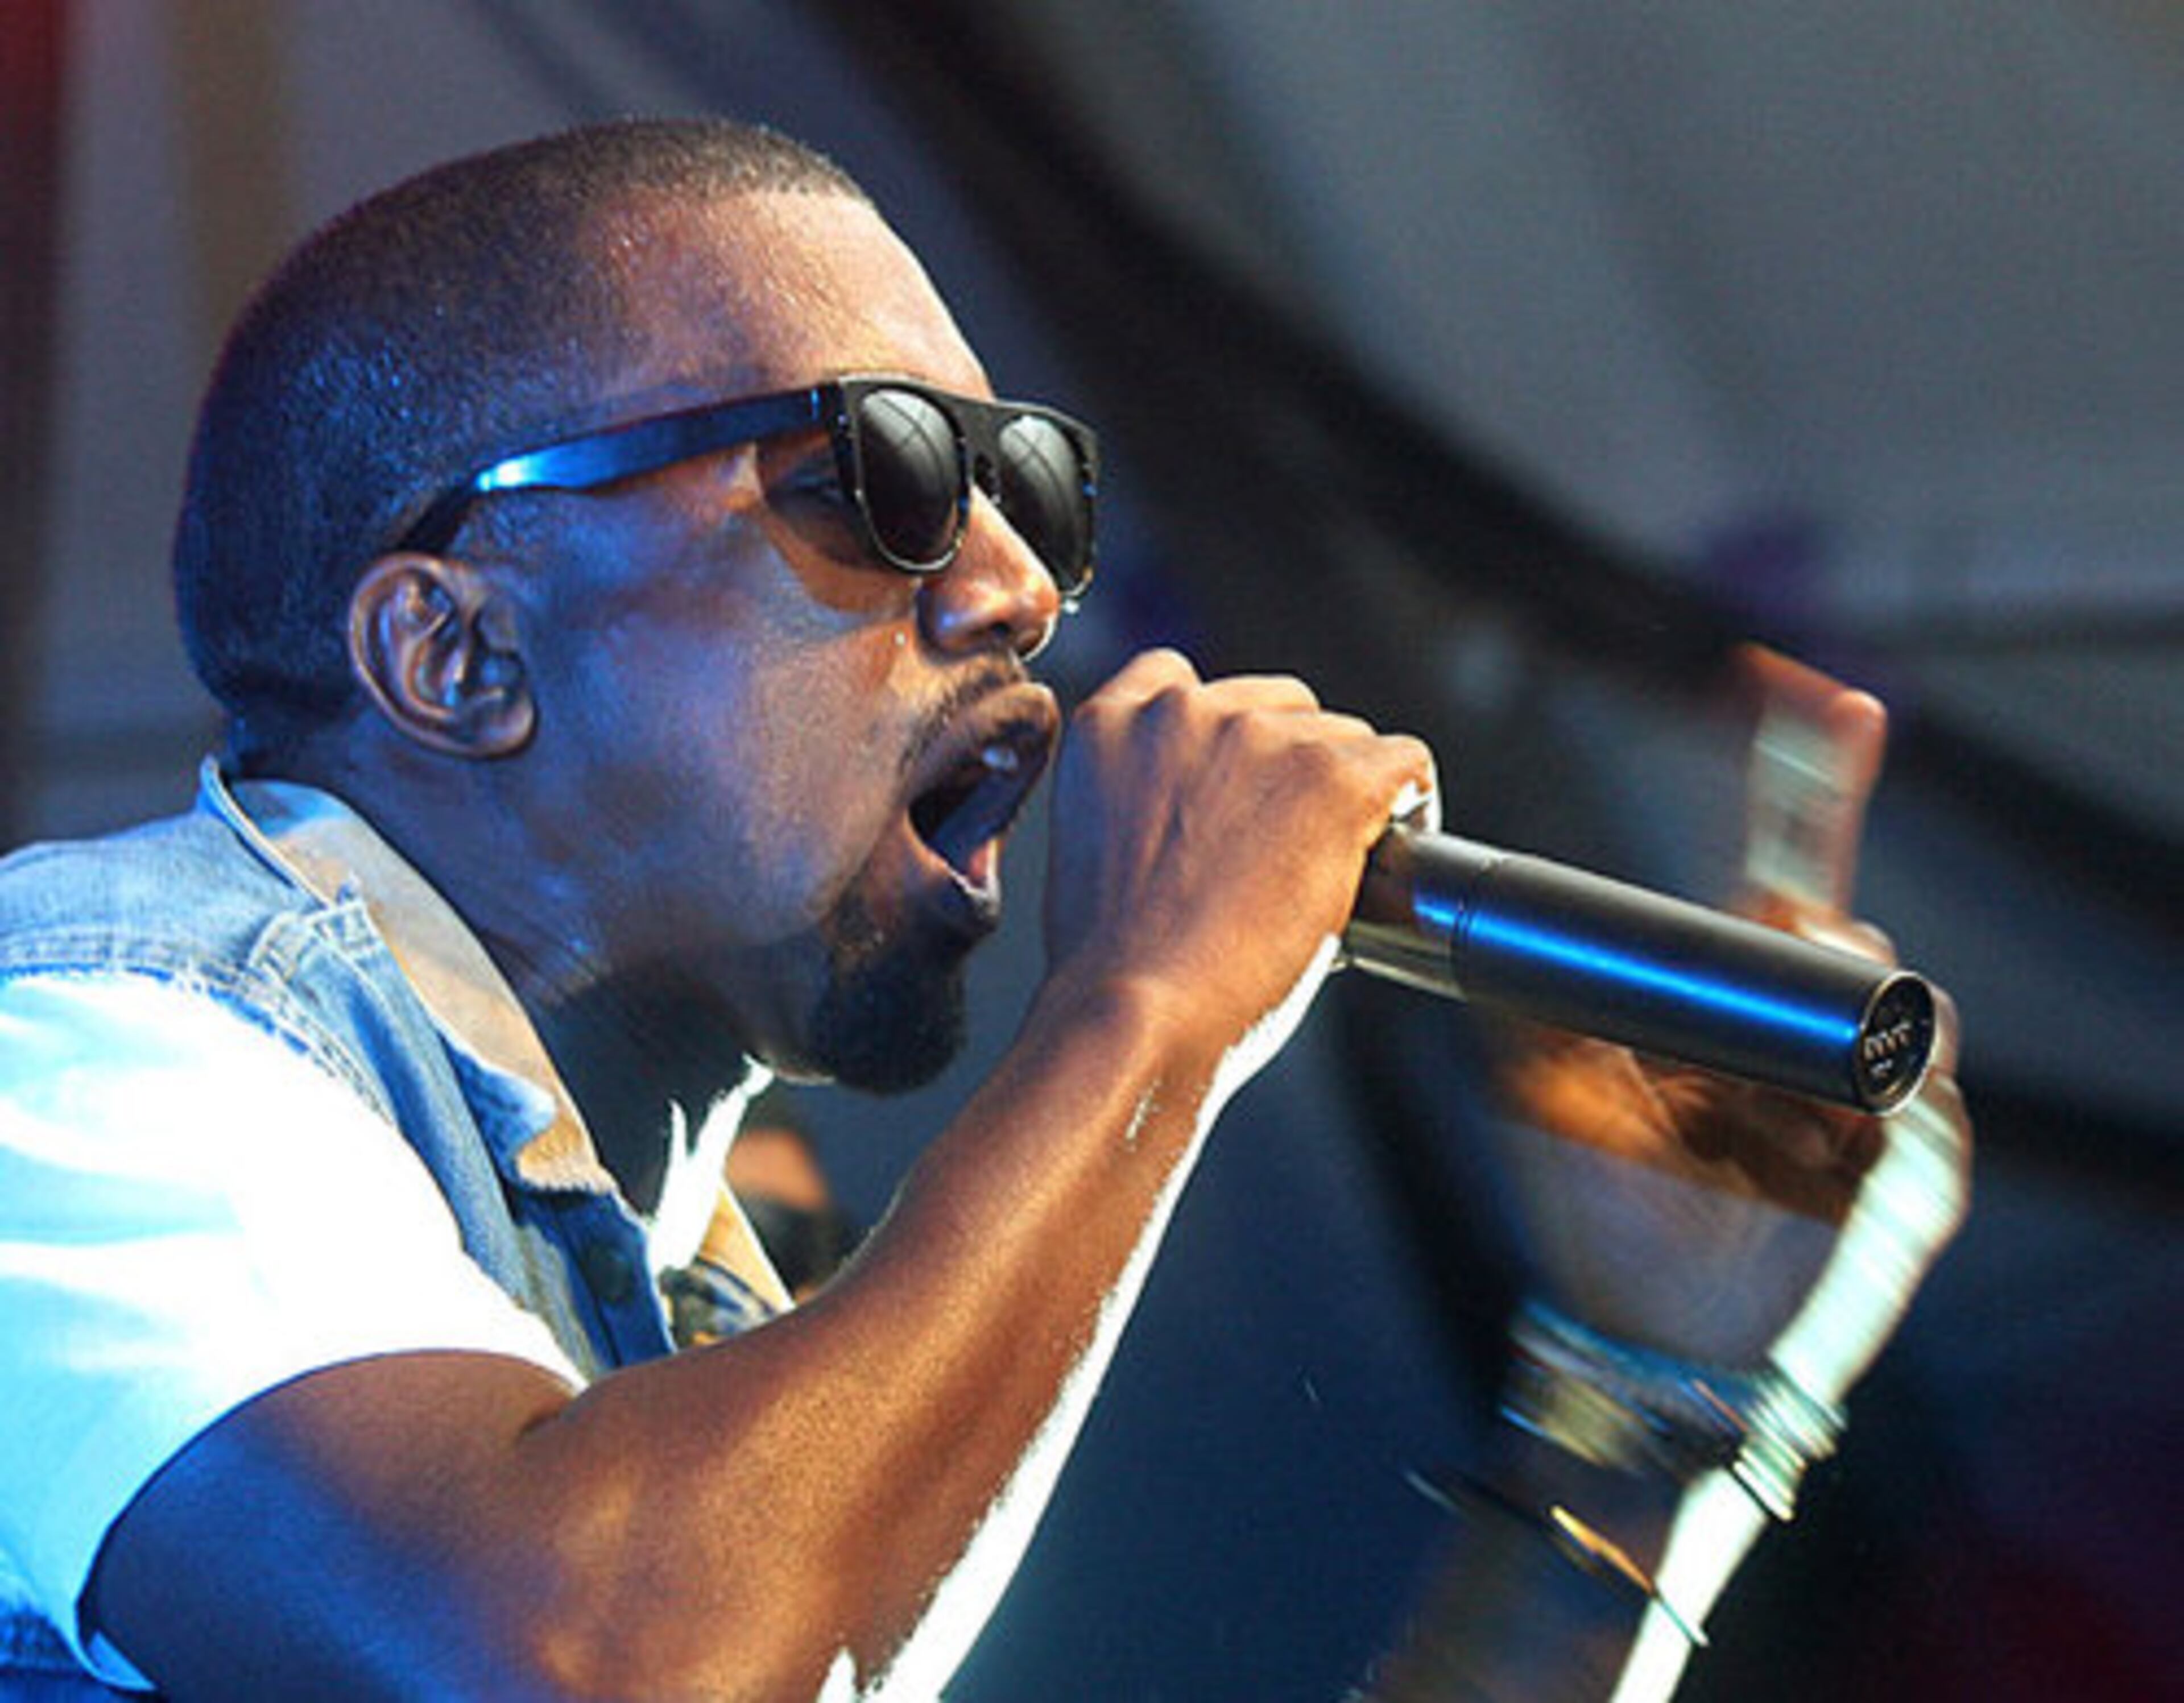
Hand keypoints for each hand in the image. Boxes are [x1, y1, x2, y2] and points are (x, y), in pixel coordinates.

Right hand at [1042, 649, 1435, 1068]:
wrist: (1136, 1016)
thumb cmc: (1113, 968)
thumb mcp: (1093, 849)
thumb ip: (1141, 800)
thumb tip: (1202, 817)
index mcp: (1111, 725)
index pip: (1184, 684)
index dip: (1228, 740)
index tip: (1243, 794)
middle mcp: (1181, 713)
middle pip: (1280, 708)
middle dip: (1292, 771)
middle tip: (1289, 852)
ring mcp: (1260, 737)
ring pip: (1345, 739)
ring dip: (1348, 795)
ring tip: (1332, 872)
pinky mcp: (1333, 777)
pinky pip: (1404, 764)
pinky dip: (1411, 807)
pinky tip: (1389, 861)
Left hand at [1480, 648, 1970, 1378]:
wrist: (1649, 1331)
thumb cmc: (1600, 1210)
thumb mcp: (1541, 1091)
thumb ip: (1523, 1003)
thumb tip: (1486, 922)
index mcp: (1726, 994)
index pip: (1774, 863)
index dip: (1793, 777)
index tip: (1793, 692)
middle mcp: (1801, 1025)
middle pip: (1842, 923)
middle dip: (1817, 917)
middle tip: (1782, 931)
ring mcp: (1863, 1089)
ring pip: (1898, 1006)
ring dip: (1845, 1020)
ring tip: (1773, 1096)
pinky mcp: (1911, 1164)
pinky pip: (1929, 1112)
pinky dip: (1881, 1119)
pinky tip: (1821, 1148)